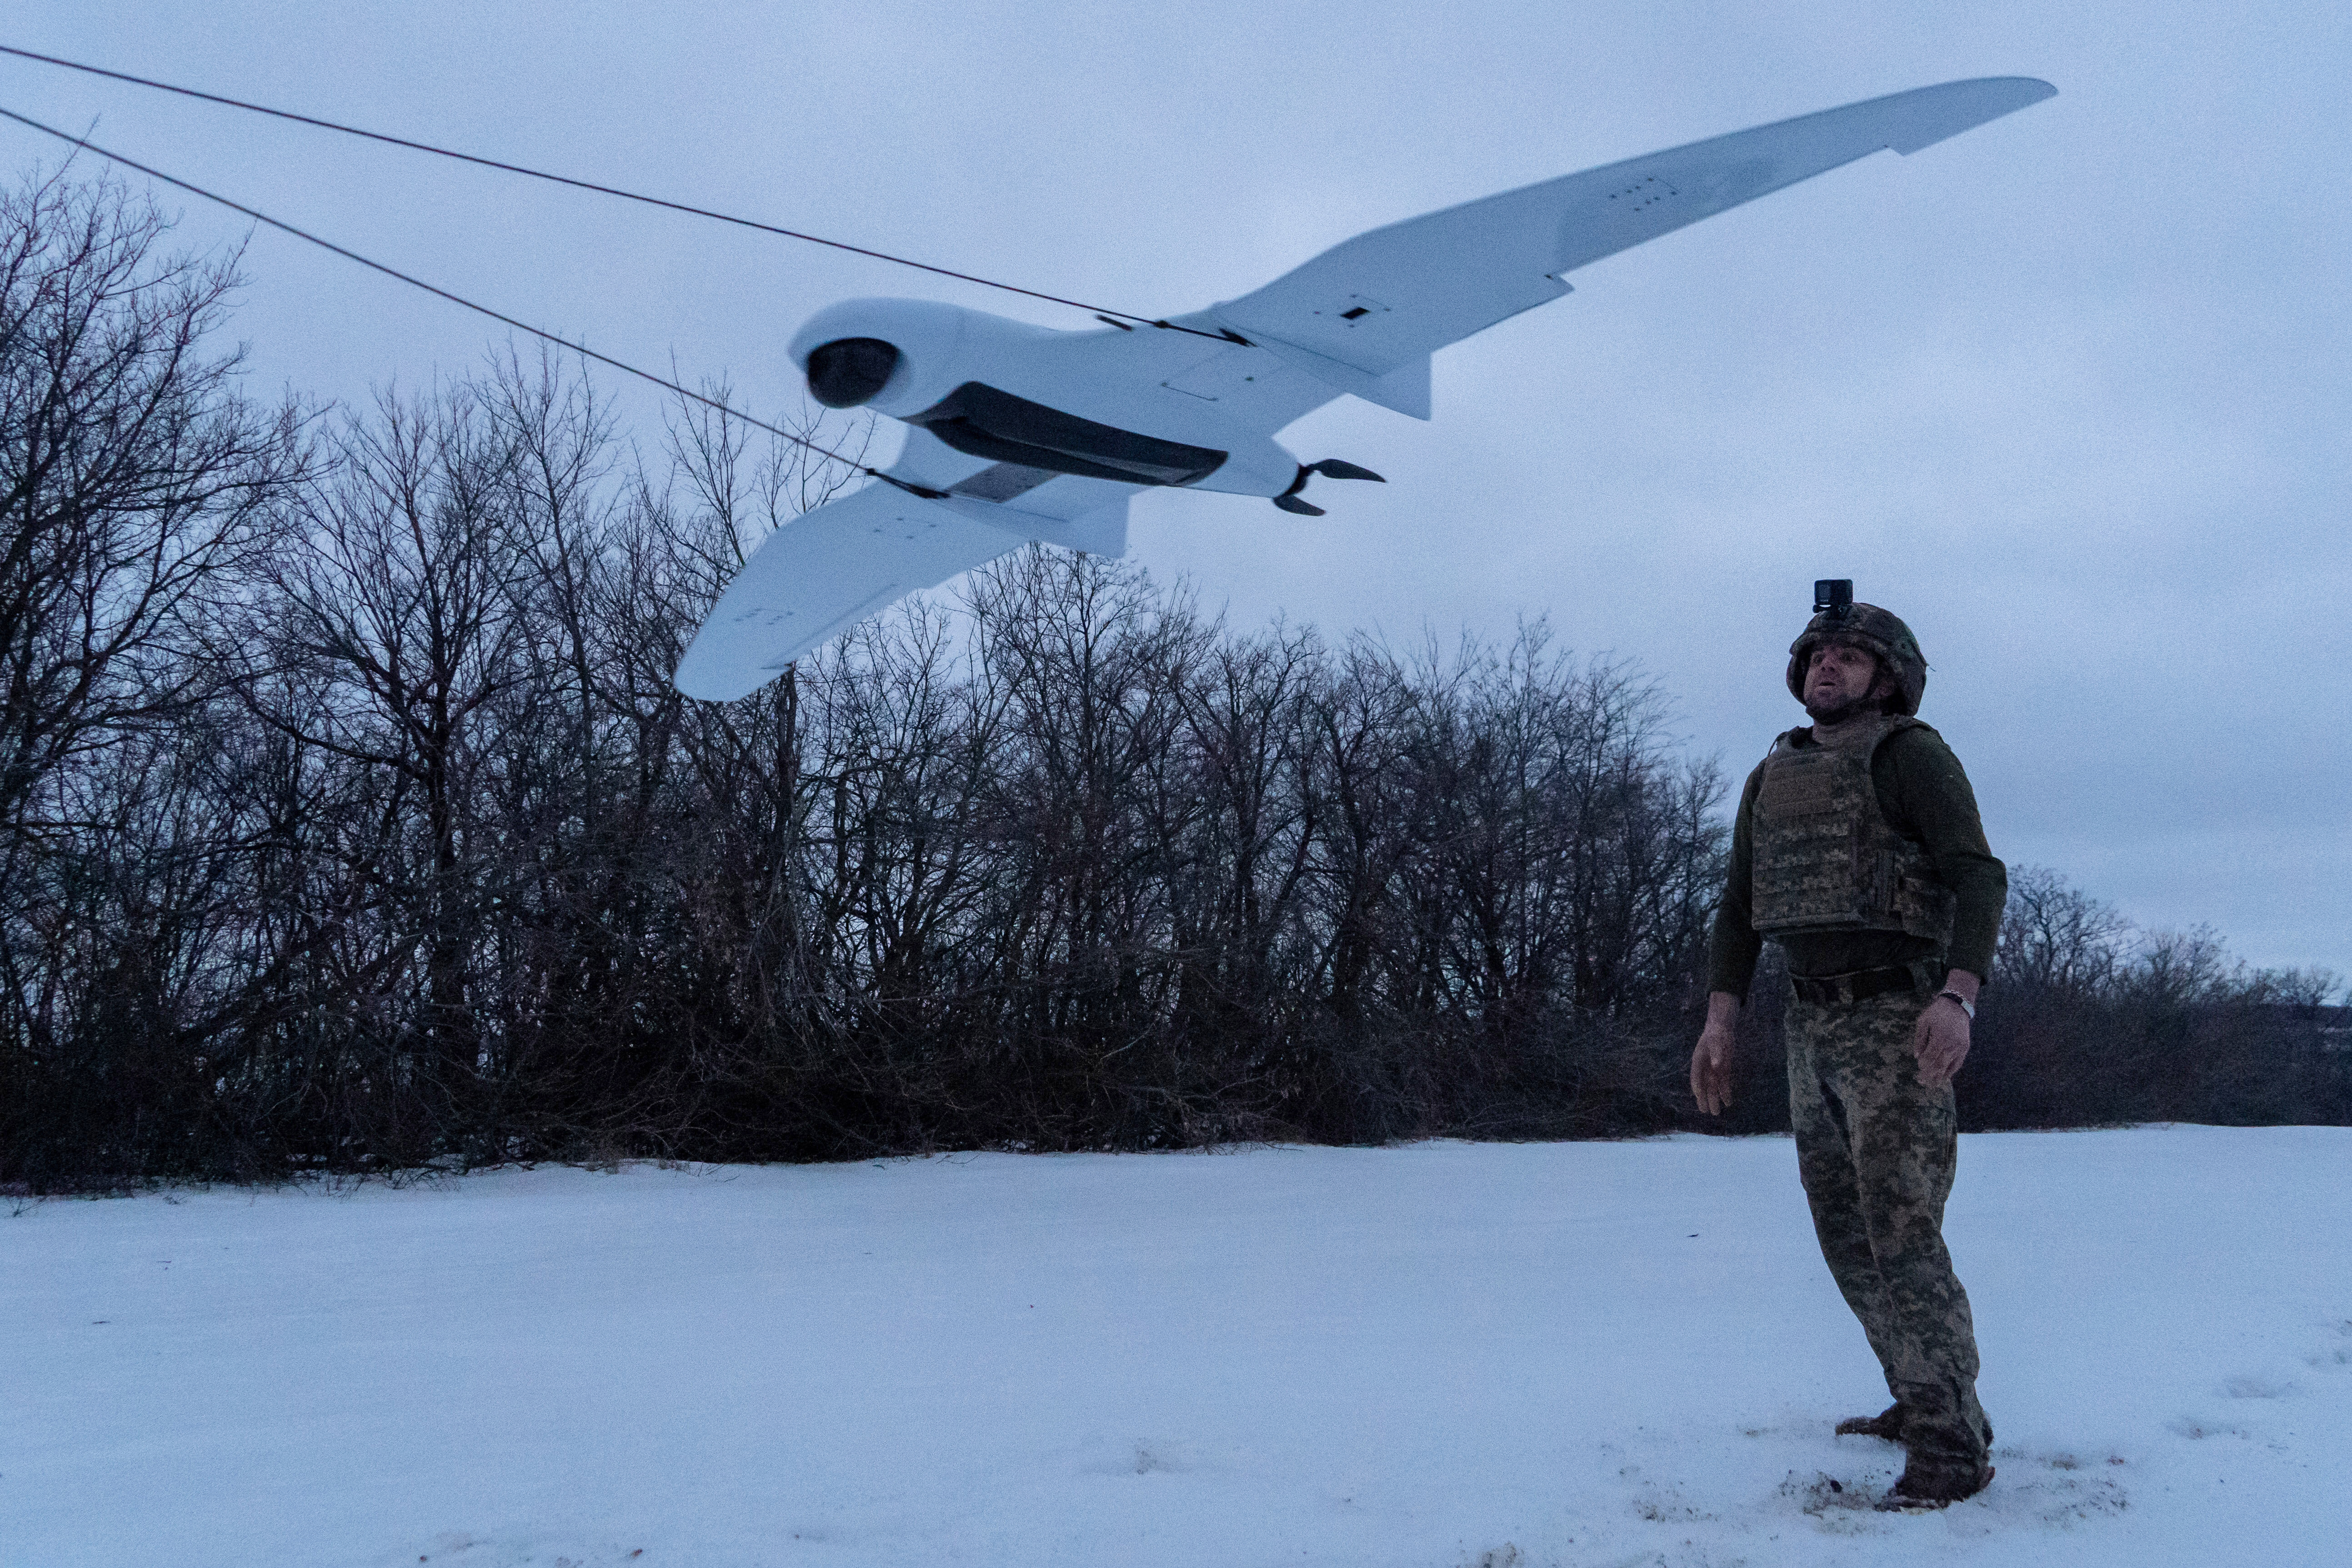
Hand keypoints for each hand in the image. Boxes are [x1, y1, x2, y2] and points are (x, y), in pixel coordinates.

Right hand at [1690, 992, 1740, 1114]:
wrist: (1722, 1028)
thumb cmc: (1717, 1033)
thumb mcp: (1717, 1041)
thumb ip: (1717, 1054)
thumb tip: (1716, 1066)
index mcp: (1698, 1061)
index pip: (1696, 1077)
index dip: (1697, 1087)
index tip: (1699, 1096)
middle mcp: (1705, 1068)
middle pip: (1704, 1086)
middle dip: (1705, 1099)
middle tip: (1706, 1112)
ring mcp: (1713, 1070)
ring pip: (1713, 1088)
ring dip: (1714, 1099)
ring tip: (1716, 1112)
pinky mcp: (1723, 1070)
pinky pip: (1723, 1084)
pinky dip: (1725, 1093)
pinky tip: (1728, 1102)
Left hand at [1911, 972, 1977, 1085]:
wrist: (1957, 1006)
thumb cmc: (1936, 1013)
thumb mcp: (1923, 1022)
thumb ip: (1919, 1040)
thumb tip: (1917, 1056)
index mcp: (1940, 1038)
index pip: (1930, 1057)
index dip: (1924, 1065)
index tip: (1918, 1068)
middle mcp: (1952, 1045)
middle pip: (1939, 1065)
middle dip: (1929, 1075)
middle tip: (1921, 1083)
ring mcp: (1960, 1047)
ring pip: (1949, 1066)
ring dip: (1940, 1076)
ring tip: (1932, 1085)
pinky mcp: (1965, 1048)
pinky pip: (1958, 1063)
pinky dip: (1951, 1071)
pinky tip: (1944, 1077)